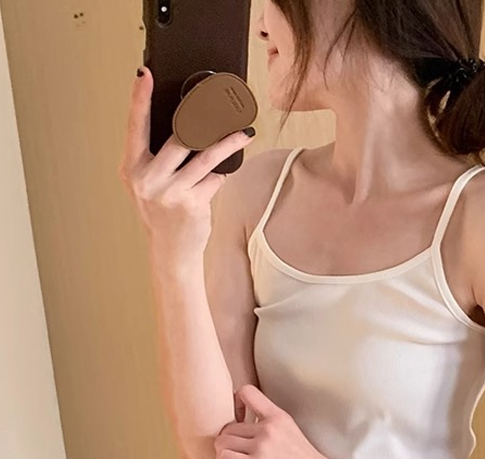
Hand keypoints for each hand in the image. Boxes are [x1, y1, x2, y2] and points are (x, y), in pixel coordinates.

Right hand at [117, 66, 255, 255]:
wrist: (171, 251)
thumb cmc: (162, 213)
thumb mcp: (149, 183)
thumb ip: (157, 158)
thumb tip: (187, 126)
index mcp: (132, 168)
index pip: (135, 125)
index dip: (139, 98)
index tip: (145, 74)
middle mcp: (147, 178)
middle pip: (179, 137)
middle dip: (203, 120)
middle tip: (220, 104)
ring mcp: (170, 191)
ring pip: (205, 156)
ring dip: (229, 144)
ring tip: (244, 134)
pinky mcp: (192, 203)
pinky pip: (214, 179)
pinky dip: (221, 175)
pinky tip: (222, 175)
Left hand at [214, 385, 339, 458]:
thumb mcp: (291, 432)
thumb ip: (269, 427)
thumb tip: (241, 433)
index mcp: (278, 417)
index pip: (247, 392)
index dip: (235, 404)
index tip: (239, 418)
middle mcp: (268, 428)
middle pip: (228, 427)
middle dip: (230, 441)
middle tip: (240, 452)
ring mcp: (261, 447)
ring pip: (222, 442)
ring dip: (224, 453)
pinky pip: (223, 458)